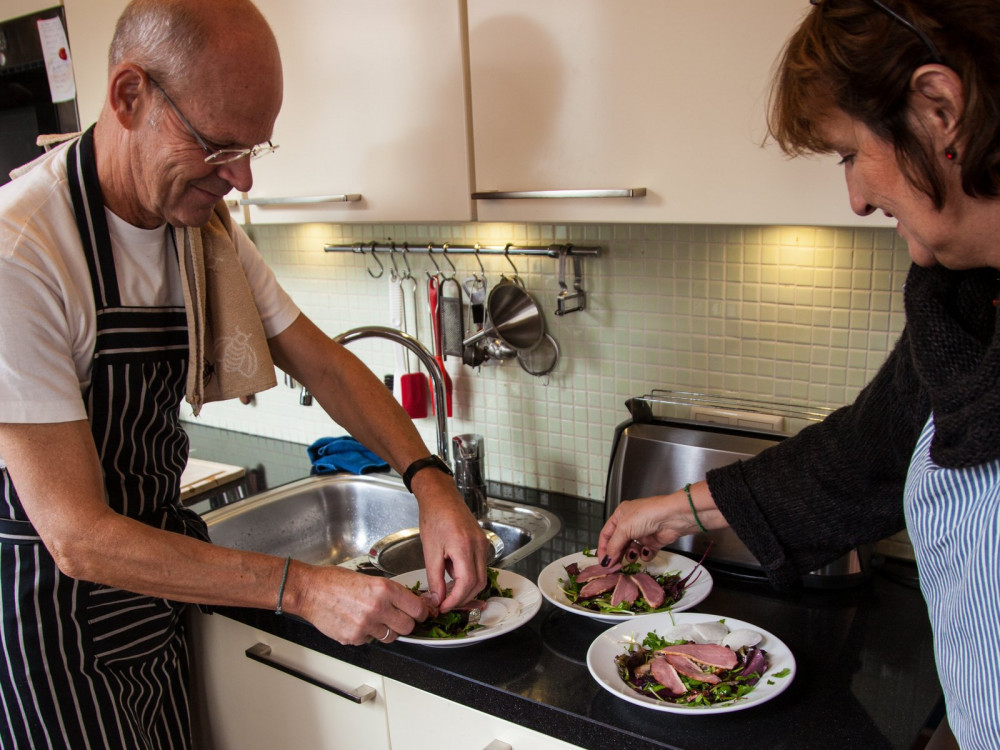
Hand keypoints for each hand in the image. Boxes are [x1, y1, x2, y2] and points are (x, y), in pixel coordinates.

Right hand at [293, 563, 430, 645]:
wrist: (310, 591)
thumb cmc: (335, 581)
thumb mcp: (369, 579)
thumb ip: (391, 592)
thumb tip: (410, 602)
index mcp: (384, 589)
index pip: (417, 608)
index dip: (421, 612)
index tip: (421, 613)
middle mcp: (377, 608)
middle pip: (408, 627)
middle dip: (406, 623)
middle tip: (399, 618)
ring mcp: (366, 625)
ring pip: (391, 637)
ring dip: (387, 630)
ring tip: (375, 619)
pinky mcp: (354, 638)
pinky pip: (371, 640)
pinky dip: (368, 634)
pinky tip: (357, 622)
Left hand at [412, 469, 489, 610]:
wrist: (441, 497)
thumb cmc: (433, 517)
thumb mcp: (429, 550)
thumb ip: (435, 577)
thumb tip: (437, 598)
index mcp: (464, 546)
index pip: (467, 583)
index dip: (456, 600)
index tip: (443, 607)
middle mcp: (479, 545)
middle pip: (479, 583)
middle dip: (463, 598)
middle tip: (445, 603)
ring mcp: (483, 544)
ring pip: (482, 576)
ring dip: (466, 588)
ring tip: (447, 591)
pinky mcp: (482, 542)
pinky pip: (480, 566)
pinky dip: (468, 576)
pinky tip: (453, 575)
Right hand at [597, 481, 724, 565]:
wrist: (673, 517)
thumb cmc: (647, 514)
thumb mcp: (624, 528)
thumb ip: (613, 546)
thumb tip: (606, 560)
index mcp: (621, 515)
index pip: (607, 534)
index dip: (603, 548)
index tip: (602, 562)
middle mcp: (631, 523)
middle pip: (618, 543)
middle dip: (617, 554)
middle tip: (614, 566)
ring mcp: (643, 532)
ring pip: (631, 549)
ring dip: (631, 554)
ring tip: (632, 556)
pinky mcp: (654, 541)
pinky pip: (645, 552)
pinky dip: (645, 554)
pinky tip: (646, 551)